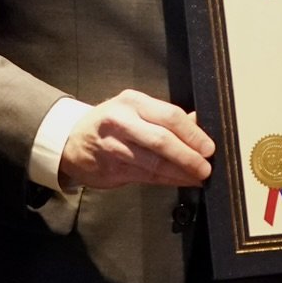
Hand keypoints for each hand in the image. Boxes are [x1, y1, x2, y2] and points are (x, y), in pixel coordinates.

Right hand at [59, 89, 214, 189]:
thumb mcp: (136, 109)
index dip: (192, 133)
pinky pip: (145, 176)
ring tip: (198, 177)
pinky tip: (181, 181)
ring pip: (154, 163)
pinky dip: (167, 180)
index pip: (169, 115)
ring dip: (180, 172)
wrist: (72, 140)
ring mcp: (114, 146)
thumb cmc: (112, 123)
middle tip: (206, 167)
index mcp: (133, 101)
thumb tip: (200, 122)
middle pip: (161, 140)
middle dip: (188, 156)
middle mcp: (122, 121)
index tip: (209, 147)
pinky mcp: (111, 169)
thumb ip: (166, 117)